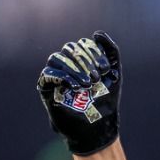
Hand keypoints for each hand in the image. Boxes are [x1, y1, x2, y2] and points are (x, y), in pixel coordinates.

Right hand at [36, 31, 120, 155]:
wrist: (98, 126)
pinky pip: (48, 74)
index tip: (104, 71)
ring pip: (56, 58)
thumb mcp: (113, 71)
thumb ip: (109, 50)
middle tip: (96, 79)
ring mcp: (56, 77)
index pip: (81, 44)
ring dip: (74, 68)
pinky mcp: (46, 90)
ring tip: (87, 84)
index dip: (93, 53)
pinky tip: (76, 87)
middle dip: (84, 60)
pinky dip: (63, 77)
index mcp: (81, 60)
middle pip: (68, 48)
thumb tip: (96, 33)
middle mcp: (67, 66)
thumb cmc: (106, 100)